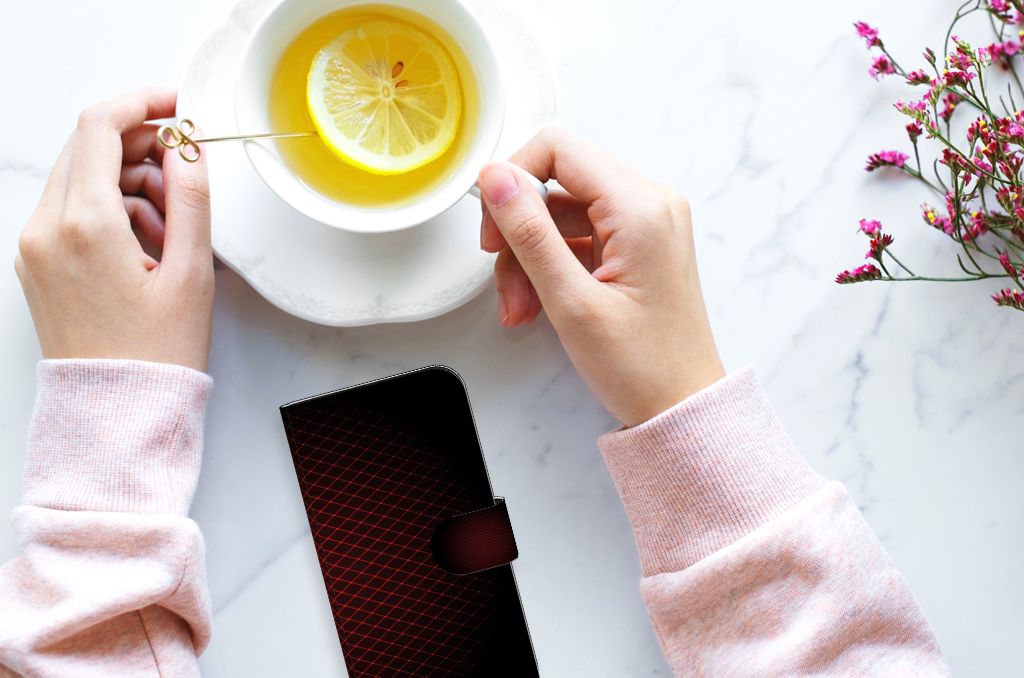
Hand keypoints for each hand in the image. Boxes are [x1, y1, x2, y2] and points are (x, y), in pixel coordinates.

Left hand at [15, 88, 213, 371]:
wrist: (117, 412)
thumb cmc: (156, 354)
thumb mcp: (192, 272)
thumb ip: (192, 198)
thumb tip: (188, 147)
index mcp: (85, 225)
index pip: (101, 127)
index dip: (143, 103)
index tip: (177, 105)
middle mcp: (47, 229)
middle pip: (88, 148)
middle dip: (141, 147)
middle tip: (185, 173)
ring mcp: (35, 246)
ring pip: (81, 178)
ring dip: (129, 182)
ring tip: (173, 227)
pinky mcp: (37, 263)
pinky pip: (72, 210)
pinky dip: (111, 209)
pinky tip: (148, 244)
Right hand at [478, 128, 723, 426]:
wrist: (682, 408)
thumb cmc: (642, 366)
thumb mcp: (571, 301)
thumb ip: (530, 233)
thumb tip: (495, 177)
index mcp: (641, 207)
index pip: (558, 149)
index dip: (513, 179)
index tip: (492, 226)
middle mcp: (649, 203)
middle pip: (557, 182)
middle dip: (519, 230)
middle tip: (503, 278)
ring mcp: (645, 224)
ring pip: (561, 214)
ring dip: (529, 257)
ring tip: (520, 308)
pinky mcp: (637, 245)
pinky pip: (578, 237)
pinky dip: (550, 267)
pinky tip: (537, 306)